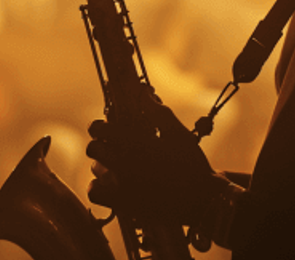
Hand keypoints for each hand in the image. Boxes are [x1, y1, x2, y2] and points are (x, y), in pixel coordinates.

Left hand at [86, 94, 220, 223]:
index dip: (100, 126)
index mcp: (136, 142)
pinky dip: (99, 188)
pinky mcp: (123, 203)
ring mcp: (121, 184)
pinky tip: (111, 184)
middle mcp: (124, 161)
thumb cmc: (191, 163)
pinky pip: (95, 193)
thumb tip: (142, 92)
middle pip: (92, 148)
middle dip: (100, 144)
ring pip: (95, 169)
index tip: (108, 128)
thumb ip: (158, 112)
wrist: (201, 199)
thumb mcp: (178, 133)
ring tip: (118, 164)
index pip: (99, 128)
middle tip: (111, 145)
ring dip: (103, 164)